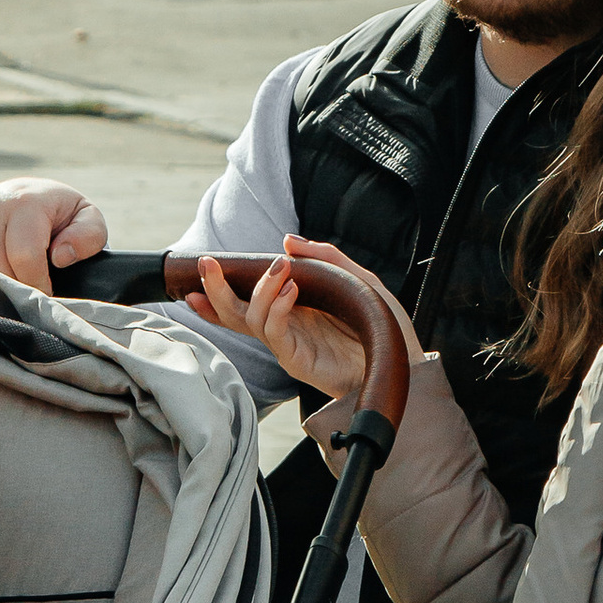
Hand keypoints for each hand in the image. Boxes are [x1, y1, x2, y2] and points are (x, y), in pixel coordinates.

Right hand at [0, 176, 105, 291]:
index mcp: (24, 201)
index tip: (45, 295)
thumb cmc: (58, 218)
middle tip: (24, 295)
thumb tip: (61, 256)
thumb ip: (88, 236)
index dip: (37, 286)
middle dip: (14, 291)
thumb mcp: (86, 220)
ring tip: (6, 286)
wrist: (23, 198)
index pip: (24, 257)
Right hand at [187, 235, 415, 401]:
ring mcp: (288, 344)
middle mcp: (284, 327)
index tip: (199, 271)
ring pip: (249, 319)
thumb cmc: (382, 325)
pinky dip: (276, 308)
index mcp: (292, 309)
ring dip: (258, 290)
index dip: (218, 290)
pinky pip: (274, 333)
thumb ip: (325, 259)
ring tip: (280, 270)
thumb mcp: (358, 280)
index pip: (247, 299)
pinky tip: (290, 291)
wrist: (404, 362)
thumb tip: (287, 240)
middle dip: (215, 289)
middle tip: (207, 264)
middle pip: (234, 311)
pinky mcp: (297, 360)